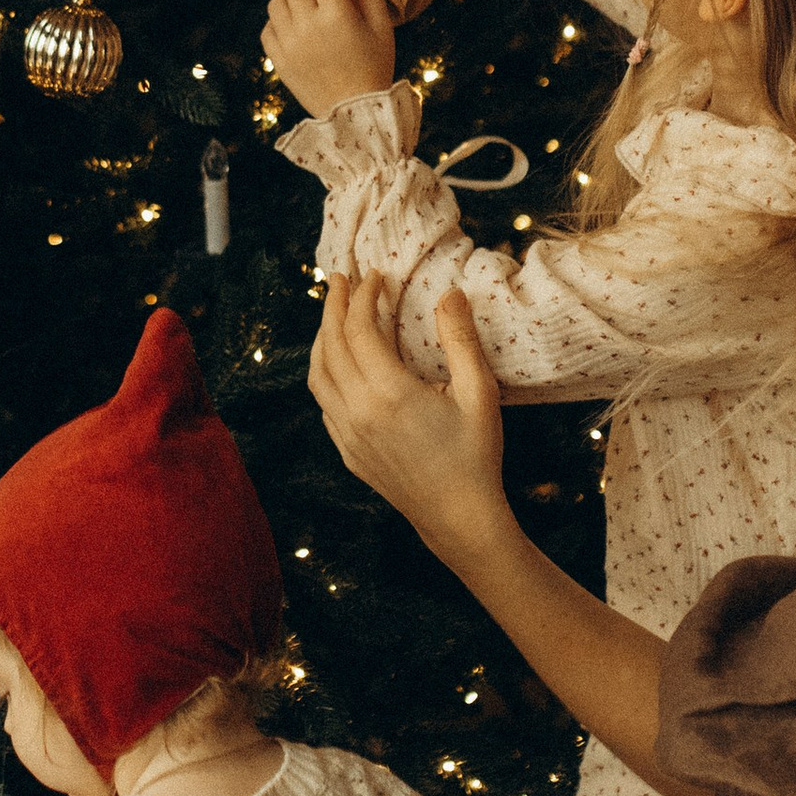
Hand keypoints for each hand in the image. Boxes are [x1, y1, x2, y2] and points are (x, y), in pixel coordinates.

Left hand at [264, 0, 396, 114]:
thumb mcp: (382, 27)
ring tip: (306, 4)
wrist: (356, 113)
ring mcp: (289, 44)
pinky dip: (278, 22)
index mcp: (336, 15)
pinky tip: (294, 26)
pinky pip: (267, 29)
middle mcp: (307, 26)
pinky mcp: (279, 61)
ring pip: (276, 2)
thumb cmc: (375, 66)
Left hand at [309, 276, 509, 566]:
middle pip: (330, 346)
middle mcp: (358, 412)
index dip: (363, 296)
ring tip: (334, 315)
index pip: (359, 329)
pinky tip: (340, 364)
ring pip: (317, 375)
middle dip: (333, 307)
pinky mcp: (348, 453)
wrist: (458, 518)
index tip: (374, 276)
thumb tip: (449, 293)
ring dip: (322, 339)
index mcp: (388, 393)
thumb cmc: (475, 455)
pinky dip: (325, 373)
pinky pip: (324, 403)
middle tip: (341, 280)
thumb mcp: (478, 393)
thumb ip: (461, 339)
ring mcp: (348, 435)